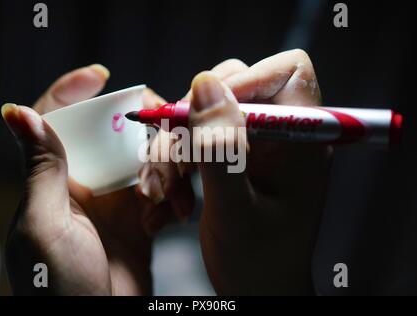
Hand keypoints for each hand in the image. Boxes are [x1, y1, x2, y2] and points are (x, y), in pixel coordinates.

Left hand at [4, 65, 165, 294]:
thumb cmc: (57, 287)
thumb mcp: (44, 226)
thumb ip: (42, 169)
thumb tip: (17, 111)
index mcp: (55, 178)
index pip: (57, 120)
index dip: (74, 90)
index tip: (100, 76)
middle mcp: (87, 181)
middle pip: (118, 132)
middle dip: (146, 139)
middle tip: (159, 165)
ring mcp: (118, 197)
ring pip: (150, 157)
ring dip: (167, 172)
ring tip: (165, 203)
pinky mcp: (145, 215)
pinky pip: (167, 188)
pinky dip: (174, 197)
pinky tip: (169, 219)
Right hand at [141, 50, 332, 294]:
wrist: (256, 290)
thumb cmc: (257, 261)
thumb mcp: (235, 210)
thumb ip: (221, 149)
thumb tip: (206, 83)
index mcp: (300, 140)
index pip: (288, 70)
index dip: (246, 80)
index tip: (205, 111)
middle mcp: (278, 134)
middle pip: (232, 87)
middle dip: (192, 123)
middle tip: (175, 165)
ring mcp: (253, 144)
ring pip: (203, 114)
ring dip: (175, 151)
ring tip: (167, 195)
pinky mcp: (231, 157)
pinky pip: (194, 139)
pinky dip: (174, 164)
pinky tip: (170, 200)